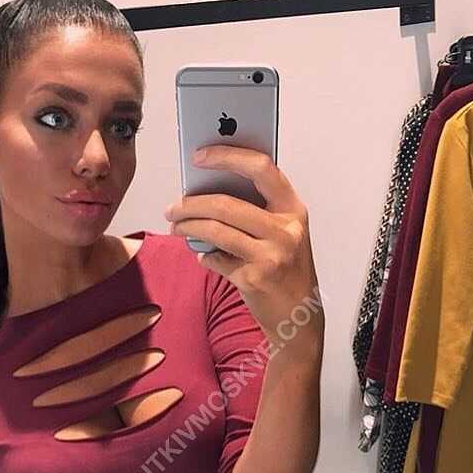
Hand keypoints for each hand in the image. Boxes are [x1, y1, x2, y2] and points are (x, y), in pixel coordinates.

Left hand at [164, 145, 323, 345]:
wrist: (299, 316)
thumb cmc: (286, 269)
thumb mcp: (283, 233)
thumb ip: (257, 210)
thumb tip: (209, 189)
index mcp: (293, 209)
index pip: (261, 168)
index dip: (227, 157)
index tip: (200, 156)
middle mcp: (286, 229)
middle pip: (227, 204)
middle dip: (191, 204)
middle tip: (173, 207)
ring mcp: (271, 255)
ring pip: (216, 231)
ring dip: (188, 227)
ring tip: (176, 226)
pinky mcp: (255, 279)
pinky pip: (216, 259)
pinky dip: (205, 256)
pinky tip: (204, 256)